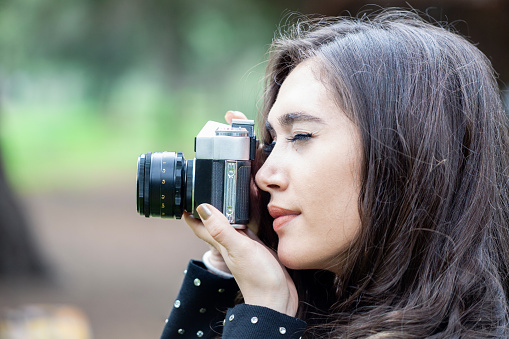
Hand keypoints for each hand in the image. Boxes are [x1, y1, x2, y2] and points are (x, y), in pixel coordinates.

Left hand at [184, 205, 298, 316]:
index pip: (200, 225)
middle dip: (206, 209)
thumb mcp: (238, 248)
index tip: (184, 197)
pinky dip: (244, 220)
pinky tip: (247, 216)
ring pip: (228, 226)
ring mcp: (242, 247)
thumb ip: (222, 229)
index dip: (191, 212)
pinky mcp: (255, 249)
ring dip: (224, 213)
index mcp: (221, 243)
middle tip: (201, 193)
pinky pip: (245, 230)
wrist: (276, 299)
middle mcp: (229, 244)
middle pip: (212, 223)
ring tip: (221, 198)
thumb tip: (202, 208)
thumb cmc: (258, 277)